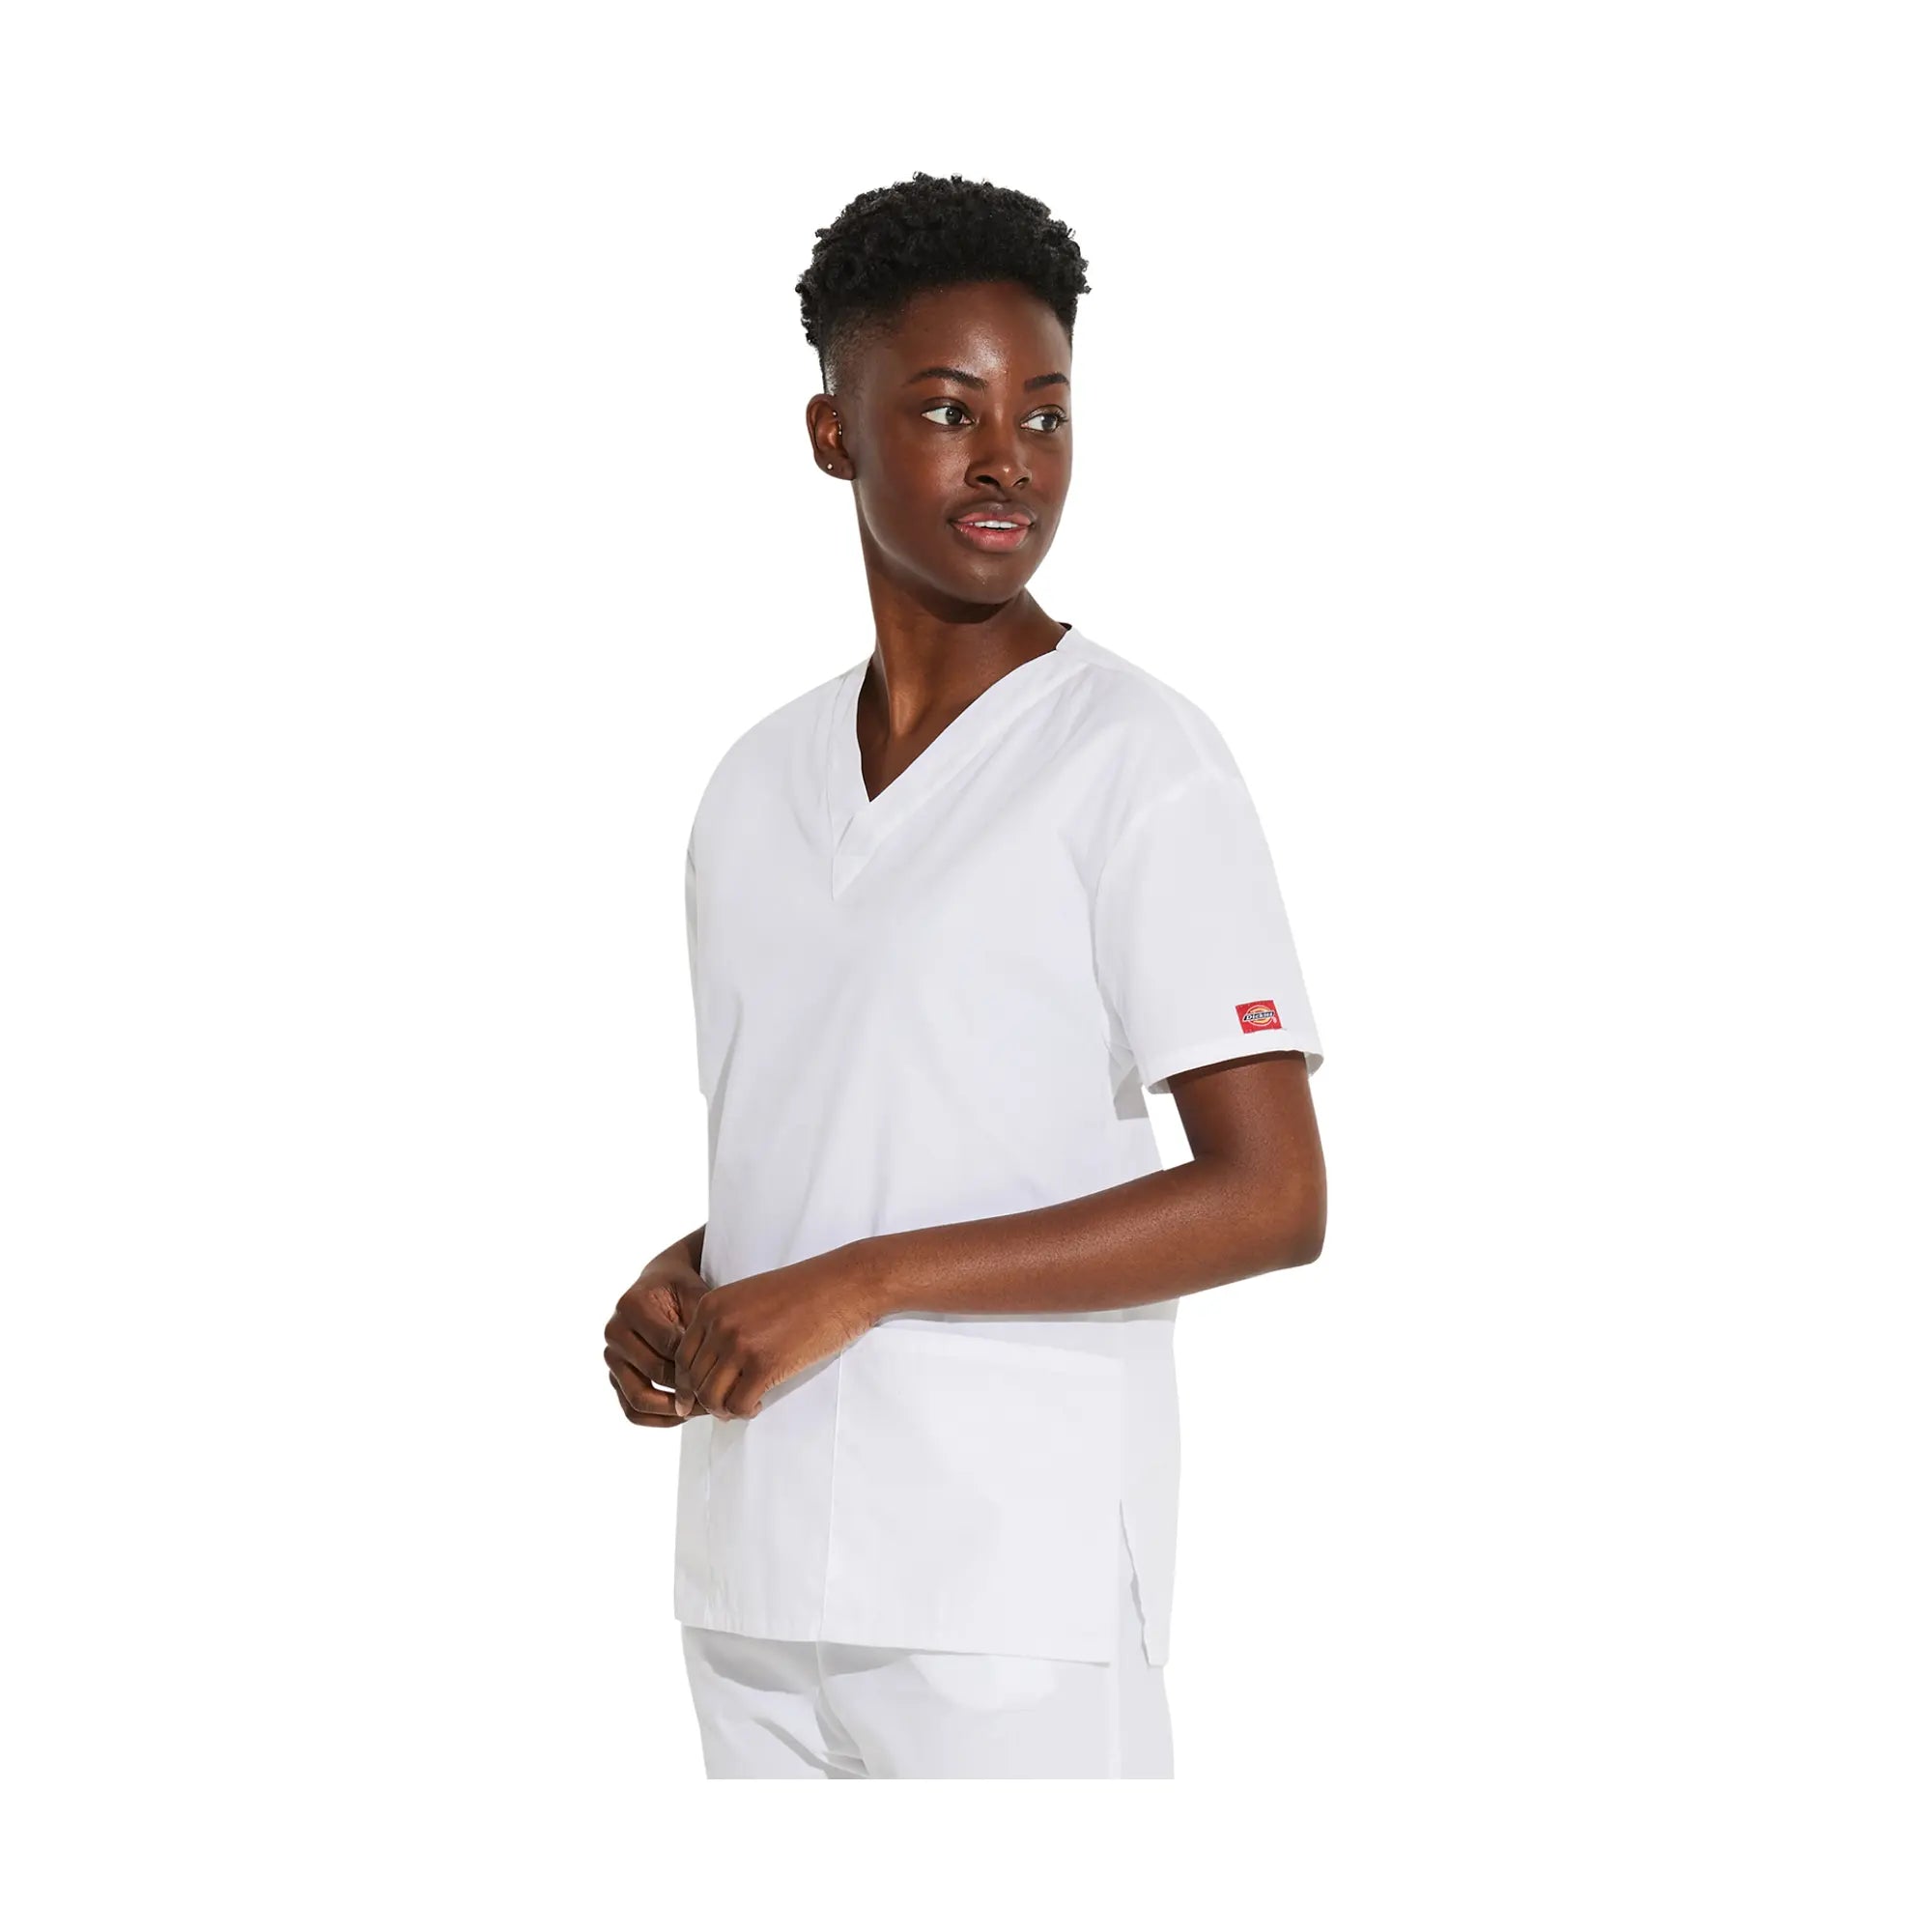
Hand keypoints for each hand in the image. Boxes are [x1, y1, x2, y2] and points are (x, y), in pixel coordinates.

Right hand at [604, 1256, 708, 1427]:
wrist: (659, 1285)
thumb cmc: (681, 1289)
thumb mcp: (695, 1294)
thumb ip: (701, 1326)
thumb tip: (714, 1367)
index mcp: (632, 1305)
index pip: (668, 1345)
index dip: (696, 1363)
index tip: (722, 1377)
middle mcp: (615, 1331)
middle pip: (654, 1372)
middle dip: (687, 1388)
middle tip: (716, 1397)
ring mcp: (612, 1357)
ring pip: (638, 1398)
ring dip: (672, 1410)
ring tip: (701, 1409)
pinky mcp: (615, 1376)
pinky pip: (632, 1410)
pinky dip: (658, 1419)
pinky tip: (685, 1414)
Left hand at [672, 1243, 883, 1420]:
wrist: (845, 1285)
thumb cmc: (805, 1292)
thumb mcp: (750, 1297)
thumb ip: (725, 1323)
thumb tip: (712, 1367)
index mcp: (712, 1305)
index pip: (682, 1356)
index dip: (691, 1382)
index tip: (705, 1394)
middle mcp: (719, 1324)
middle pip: (693, 1379)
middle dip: (706, 1399)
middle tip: (728, 1404)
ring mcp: (740, 1344)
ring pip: (710, 1397)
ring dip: (724, 1409)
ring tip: (743, 1404)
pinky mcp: (765, 1364)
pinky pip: (738, 1405)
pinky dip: (744, 1411)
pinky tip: (758, 1403)